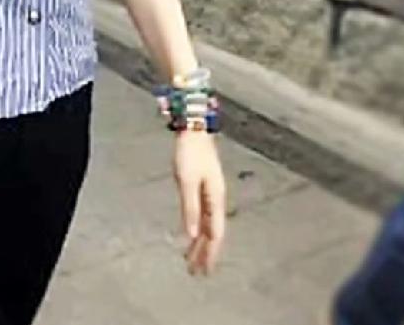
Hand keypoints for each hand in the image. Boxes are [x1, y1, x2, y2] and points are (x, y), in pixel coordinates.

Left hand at [173, 131, 225, 275]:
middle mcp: (216, 198)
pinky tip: (190, 235)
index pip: (215, 233)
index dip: (210, 254)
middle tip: (196, 273)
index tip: (203, 271)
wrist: (193, 129)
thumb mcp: (187, 181)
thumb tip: (193, 235)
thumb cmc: (190, 154)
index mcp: (216, 199)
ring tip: (190, 260)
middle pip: (213, 232)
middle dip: (205, 253)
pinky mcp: (203, 187)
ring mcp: (211, 193)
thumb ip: (190, 208)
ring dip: (200, 243)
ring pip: (208, 224)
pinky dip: (197, 228)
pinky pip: (202, 215)